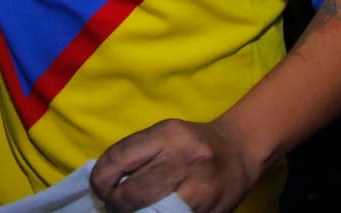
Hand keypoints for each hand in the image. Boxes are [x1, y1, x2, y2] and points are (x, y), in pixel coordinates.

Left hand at [89, 118, 255, 212]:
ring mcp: (199, 190)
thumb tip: (104, 183)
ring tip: (132, 211)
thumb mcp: (165, 135)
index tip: (100, 189)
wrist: (239, 152)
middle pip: (133, 192)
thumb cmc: (193, 144)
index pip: (120, 158)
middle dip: (116, 204)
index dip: (101, 179)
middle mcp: (185, 160)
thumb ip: (136, 153)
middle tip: (115, 206)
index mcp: (168, 135)